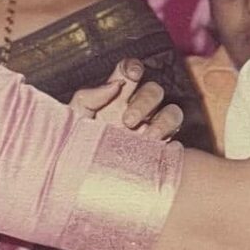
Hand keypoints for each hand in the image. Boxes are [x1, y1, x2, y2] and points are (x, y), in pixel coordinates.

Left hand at [69, 58, 183, 137]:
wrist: (82, 181)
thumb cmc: (74, 147)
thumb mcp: (74, 120)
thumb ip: (88, 97)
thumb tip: (114, 86)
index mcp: (113, 98)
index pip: (128, 72)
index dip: (134, 67)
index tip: (132, 74)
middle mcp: (136, 109)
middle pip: (154, 90)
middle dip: (144, 101)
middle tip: (127, 121)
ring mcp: (151, 128)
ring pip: (171, 111)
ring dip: (162, 121)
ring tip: (146, 138)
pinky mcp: (161, 147)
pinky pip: (175, 135)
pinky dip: (168, 135)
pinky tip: (154, 146)